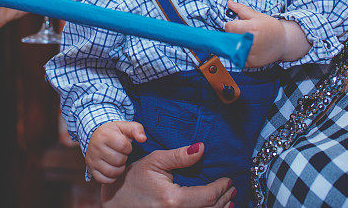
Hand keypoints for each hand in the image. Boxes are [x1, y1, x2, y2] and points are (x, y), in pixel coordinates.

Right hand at [87, 121, 146, 182]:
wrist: (96, 136)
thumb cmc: (114, 132)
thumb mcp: (125, 126)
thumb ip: (137, 129)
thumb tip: (143, 139)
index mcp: (105, 135)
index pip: (122, 145)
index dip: (128, 147)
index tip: (125, 146)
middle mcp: (96, 147)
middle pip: (118, 160)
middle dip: (124, 158)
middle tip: (121, 154)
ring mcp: (92, 159)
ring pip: (111, 172)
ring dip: (119, 169)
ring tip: (118, 162)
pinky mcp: (91, 170)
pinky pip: (104, 180)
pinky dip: (111, 178)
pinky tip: (113, 169)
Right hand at [101, 143, 235, 207]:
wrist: (116, 199)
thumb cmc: (132, 179)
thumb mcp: (155, 161)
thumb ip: (179, 156)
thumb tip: (201, 148)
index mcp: (173, 199)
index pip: (208, 196)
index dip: (221, 188)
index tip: (228, 180)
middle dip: (224, 199)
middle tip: (232, 188)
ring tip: (227, 199)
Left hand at [224, 1, 309, 66]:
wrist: (284, 42)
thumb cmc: (271, 27)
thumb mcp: (257, 15)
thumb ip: (241, 9)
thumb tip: (229, 3)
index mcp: (252, 28)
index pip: (229, 27)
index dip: (232, 25)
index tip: (238, 26)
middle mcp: (251, 42)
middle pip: (229, 38)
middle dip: (233, 35)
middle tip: (243, 34)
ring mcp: (251, 54)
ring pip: (232, 49)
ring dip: (235, 45)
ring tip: (246, 41)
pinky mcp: (251, 63)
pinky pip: (237, 58)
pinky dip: (240, 54)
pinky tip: (249, 49)